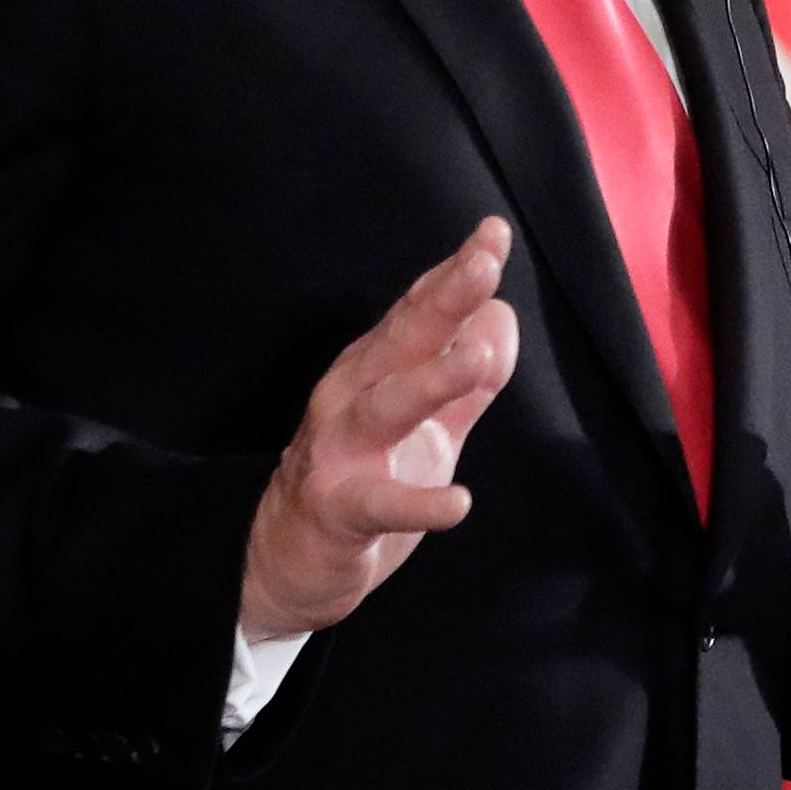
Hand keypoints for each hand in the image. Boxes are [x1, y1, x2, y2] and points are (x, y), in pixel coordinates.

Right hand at [241, 221, 520, 640]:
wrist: (289, 556)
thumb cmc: (363, 476)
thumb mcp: (427, 423)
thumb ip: (467, 377)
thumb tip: (500, 316)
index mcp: (375, 369)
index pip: (419, 310)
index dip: (455, 271)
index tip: (494, 233)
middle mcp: (351, 396)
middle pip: (402, 340)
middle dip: (443, 299)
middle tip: (485, 265)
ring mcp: (339, 450)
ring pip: (385, 406)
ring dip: (431, 381)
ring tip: (476, 360)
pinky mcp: (337, 507)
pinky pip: (380, 503)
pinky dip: (418, 505)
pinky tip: (458, 504)